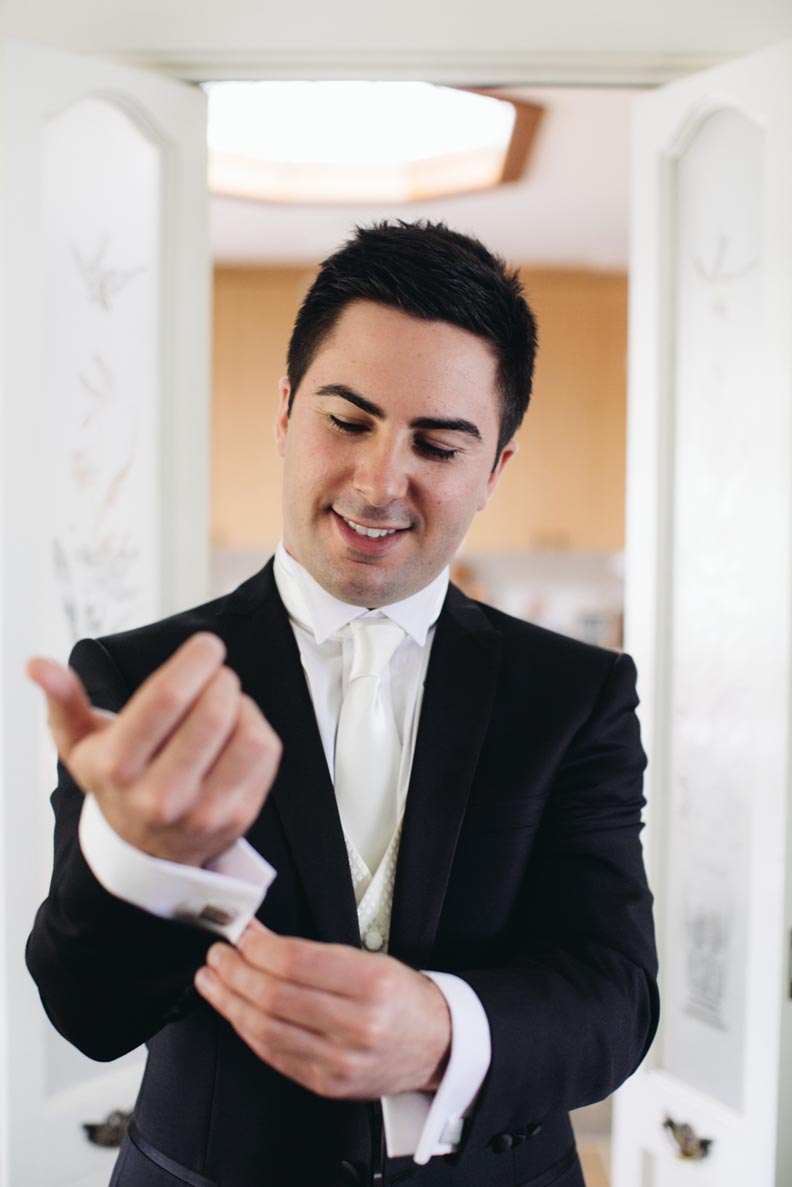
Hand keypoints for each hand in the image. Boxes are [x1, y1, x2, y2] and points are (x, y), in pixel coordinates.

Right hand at [26, 633, 281, 865]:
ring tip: (225, 705)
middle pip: (213, 713)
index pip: (167, 698)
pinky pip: (266, 754)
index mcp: (119, 767)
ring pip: (248, 734)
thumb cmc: (116, 781)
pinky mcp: (238, 817)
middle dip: (221, 679)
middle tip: (215, 675)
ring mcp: (203, 812)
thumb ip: (63, 699)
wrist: (144, 851)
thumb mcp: (80, 743)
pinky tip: (236, 732)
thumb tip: (38, 665)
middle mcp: (160, 796)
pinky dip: (257, 728)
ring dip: (243, 705)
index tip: (207, 645)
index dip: (194, 661)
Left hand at [195, 919, 450, 1097]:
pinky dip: (248, 1031)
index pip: (297, 962)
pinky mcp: (327, 1084)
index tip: (241, 936)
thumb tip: (258, 935)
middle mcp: (358, 1025)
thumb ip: (310, 950)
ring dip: (230, 1002)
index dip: (258, 947)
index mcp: (372, 984)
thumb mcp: (368, 959)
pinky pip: (274, 1056)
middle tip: (219, 956)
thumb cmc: (400, 998)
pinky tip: (235, 1012)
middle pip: (276, 996)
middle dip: (236, 972)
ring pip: (267, 1030)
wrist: (434, 1044)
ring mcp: (340, 1061)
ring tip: (214, 982)